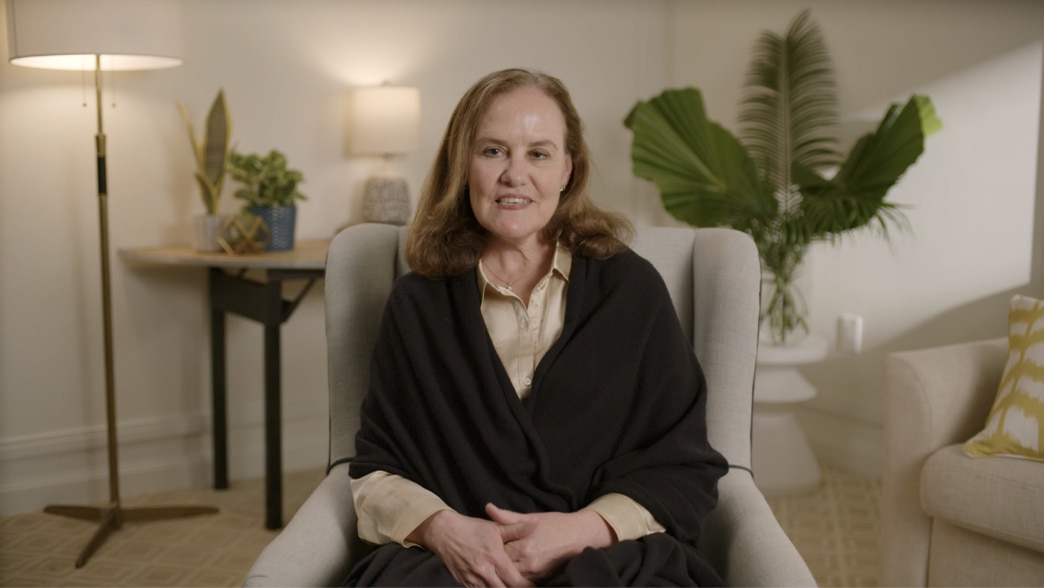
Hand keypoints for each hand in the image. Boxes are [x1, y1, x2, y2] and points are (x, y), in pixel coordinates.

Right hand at [407, 509, 532, 586]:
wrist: (444, 532)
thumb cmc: (472, 529)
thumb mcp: (495, 527)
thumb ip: (515, 529)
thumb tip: (535, 525)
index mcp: (496, 558)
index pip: (516, 582)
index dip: (525, 585)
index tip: (530, 584)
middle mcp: (485, 572)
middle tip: (519, 584)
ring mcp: (473, 579)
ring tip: (506, 584)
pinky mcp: (464, 582)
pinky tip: (492, 584)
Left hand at [485, 503, 615, 582]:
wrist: (580, 535)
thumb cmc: (555, 524)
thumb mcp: (531, 517)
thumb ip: (507, 517)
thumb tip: (488, 508)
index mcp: (522, 545)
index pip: (496, 554)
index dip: (488, 552)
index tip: (479, 550)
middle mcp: (527, 561)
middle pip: (502, 569)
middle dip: (494, 566)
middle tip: (483, 563)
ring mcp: (535, 572)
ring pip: (512, 579)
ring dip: (503, 575)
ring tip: (494, 571)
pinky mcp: (542, 579)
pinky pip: (524, 583)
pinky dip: (516, 580)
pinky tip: (509, 576)